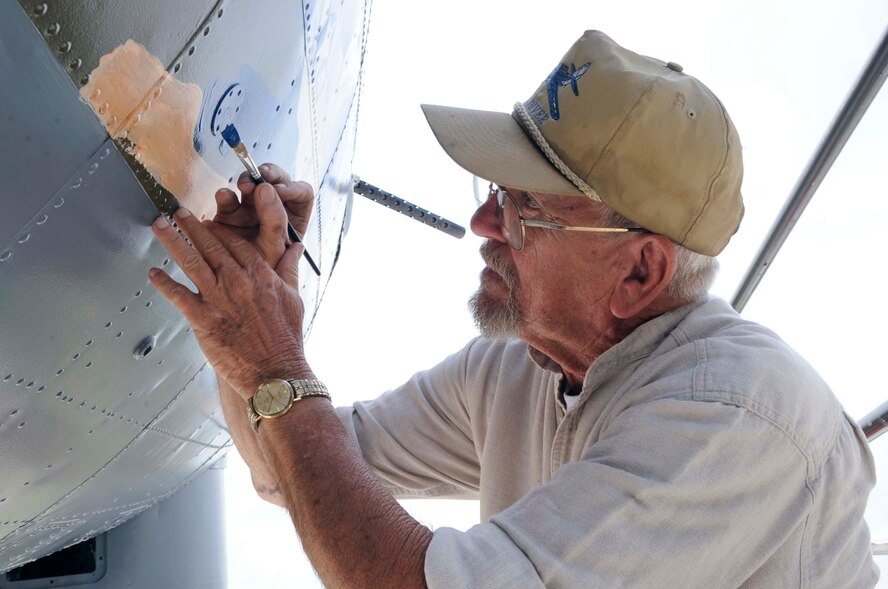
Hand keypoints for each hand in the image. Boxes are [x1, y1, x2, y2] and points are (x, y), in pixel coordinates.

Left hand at [148, 207, 312, 397]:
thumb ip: (289, 269)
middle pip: (209, 245)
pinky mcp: (203, 319)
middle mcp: (237, 281)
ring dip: (173, 240)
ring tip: (159, 225)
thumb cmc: (286, 338)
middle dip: (191, 225)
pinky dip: (164, 283)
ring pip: (190, 261)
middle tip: (177, 212)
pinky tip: (153, 273)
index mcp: (260, 274)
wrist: (275, 371)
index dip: (219, 229)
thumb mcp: (294, 298)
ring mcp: (218, 299)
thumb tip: (295, 247)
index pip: (235, 242)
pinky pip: (178, 295)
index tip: (208, 222)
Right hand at [214, 163, 313, 266]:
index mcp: (294, 217)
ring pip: (250, 185)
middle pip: (275, 180)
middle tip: (260, 181)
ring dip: (247, 181)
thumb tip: (265, 187)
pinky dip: (225, 196)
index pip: (301, 192)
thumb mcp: (274, 247)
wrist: (239, 286)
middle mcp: (273, 209)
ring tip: (244, 186)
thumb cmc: (263, 270)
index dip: (292, 188)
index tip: (280, 191)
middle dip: (268, 176)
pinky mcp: (229, 214)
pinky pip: (227, 199)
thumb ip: (274, 219)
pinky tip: (224, 197)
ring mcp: (251, 209)